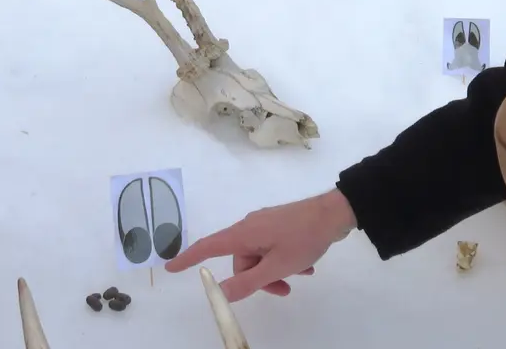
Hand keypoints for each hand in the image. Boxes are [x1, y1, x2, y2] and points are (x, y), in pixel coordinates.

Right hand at [164, 189, 356, 301]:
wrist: (335, 213)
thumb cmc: (303, 238)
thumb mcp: (277, 266)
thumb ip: (248, 282)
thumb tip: (220, 292)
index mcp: (243, 234)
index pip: (208, 247)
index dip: (188, 259)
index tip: (170, 268)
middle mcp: (249, 226)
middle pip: (240, 260)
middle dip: (257, 279)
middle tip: (283, 289)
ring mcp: (265, 224)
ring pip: (259, 256)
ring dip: (274, 271)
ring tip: (298, 276)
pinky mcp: (279, 225)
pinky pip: (271, 248)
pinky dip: (283, 260)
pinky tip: (304, 267)